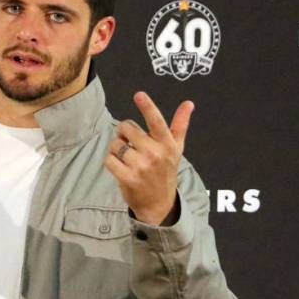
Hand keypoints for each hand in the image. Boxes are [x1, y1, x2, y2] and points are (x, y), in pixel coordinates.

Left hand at [104, 92, 192, 225]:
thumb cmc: (166, 171)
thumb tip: (189, 103)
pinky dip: (111, 161)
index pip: (156, 121)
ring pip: (115, 144)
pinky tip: (120, 166)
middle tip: (131, 143)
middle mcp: (155, 154)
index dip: (147, 107)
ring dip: (116, 148)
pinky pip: (109, 159)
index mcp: (167, 144)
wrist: (159, 203)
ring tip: (127, 157)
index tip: (139, 94)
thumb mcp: (177, 148)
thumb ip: (180, 124)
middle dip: (124, 133)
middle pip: (126, 128)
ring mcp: (141, 167)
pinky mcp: (128, 178)